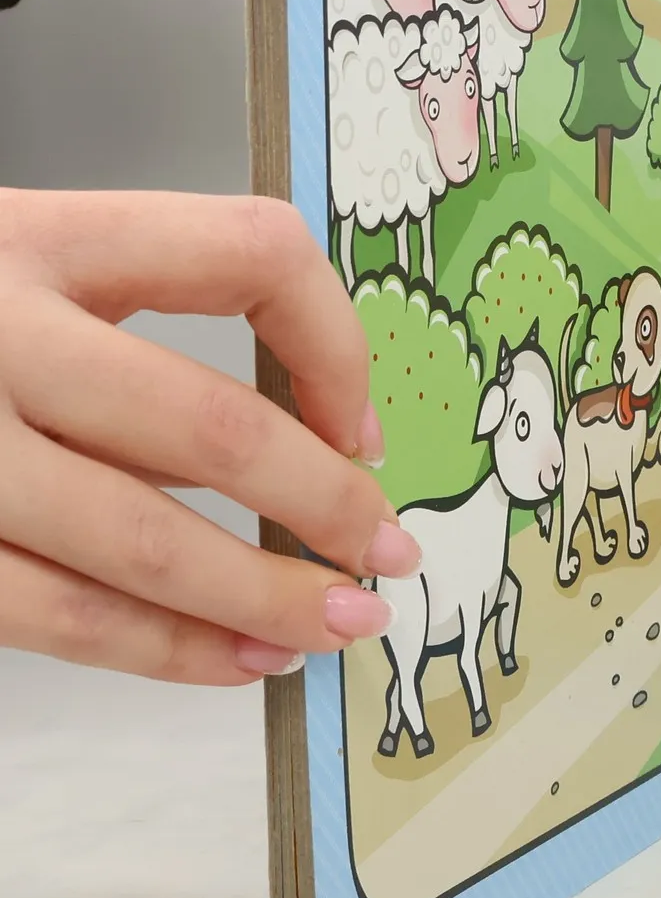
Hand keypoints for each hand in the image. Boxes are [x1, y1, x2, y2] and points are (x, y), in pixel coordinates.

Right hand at [0, 190, 414, 684]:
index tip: (367, 423)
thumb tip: (308, 453)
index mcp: (40, 235)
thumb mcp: (21, 279)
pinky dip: (158, 649)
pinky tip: (229, 661)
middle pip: (209, 423)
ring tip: (332, 629)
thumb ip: (133, 344)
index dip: (337, 343)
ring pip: (137, 539)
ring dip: (258, 600)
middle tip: (386, 555)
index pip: (250, 252)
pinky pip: (48, 613)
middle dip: (324, 504)